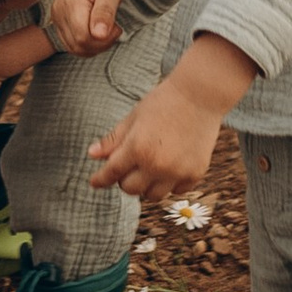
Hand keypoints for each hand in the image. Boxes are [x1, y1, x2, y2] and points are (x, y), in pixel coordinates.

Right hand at [49, 0, 129, 58]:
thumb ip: (104, 13)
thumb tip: (99, 35)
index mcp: (71, 2)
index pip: (83, 38)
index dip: (103, 41)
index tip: (118, 27)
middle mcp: (59, 10)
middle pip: (78, 45)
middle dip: (100, 44)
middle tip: (115, 28)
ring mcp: (57, 15)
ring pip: (74, 47)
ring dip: (94, 46)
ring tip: (107, 28)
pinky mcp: (60, 19)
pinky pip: (72, 42)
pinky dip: (87, 43)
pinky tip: (98, 30)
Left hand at [86, 37, 254, 198]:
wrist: (200, 95)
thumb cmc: (163, 102)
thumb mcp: (133, 117)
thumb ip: (113, 139)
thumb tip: (92, 154)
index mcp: (137, 148)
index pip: (112, 173)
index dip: (100, 179)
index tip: (95, 182)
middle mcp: (156, 164)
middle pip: (130, 189)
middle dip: (125, 178)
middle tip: (129, 164)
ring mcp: (177, 172)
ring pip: (153, 196)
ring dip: (146, 185)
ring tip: (149, 167)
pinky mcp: (195, 174)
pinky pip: (176, 191)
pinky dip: (169, 184)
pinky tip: (169, 167)